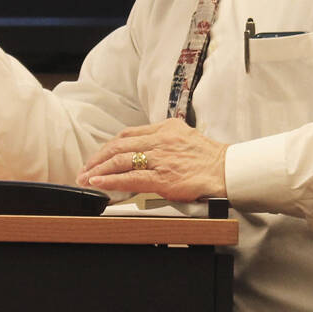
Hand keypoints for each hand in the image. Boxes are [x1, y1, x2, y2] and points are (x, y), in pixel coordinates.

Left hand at [79, 119, 227, 201]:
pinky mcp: (162, 177)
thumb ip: (165, 141)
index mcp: (165, 128)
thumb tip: (148, 149)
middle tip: (84, 168)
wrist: (228, 171)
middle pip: (119, 145)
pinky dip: (110, 180)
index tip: (98, 156)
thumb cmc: (210, 159)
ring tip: (85, 177)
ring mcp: (160, 158)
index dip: (108, 146)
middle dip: (97, 158)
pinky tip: (98, 183)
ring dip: (98, 169)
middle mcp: (160, 140)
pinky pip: (130, 177)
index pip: (128, 134)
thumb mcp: (186, 138)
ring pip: (120, 160)